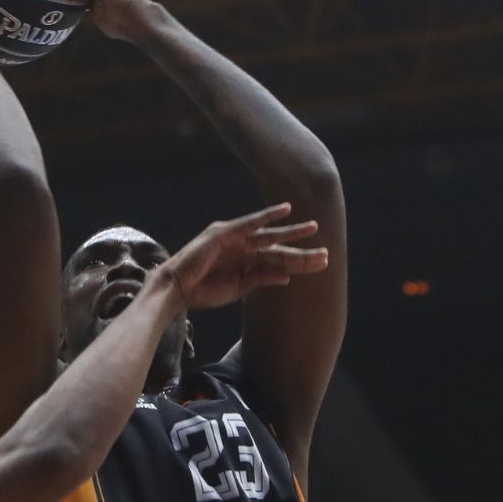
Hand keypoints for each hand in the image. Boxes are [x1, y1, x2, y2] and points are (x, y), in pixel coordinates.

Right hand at [157, 203, 327, 311]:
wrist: (176, 289)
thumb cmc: (203, 291)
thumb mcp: (238, 288)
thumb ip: (261, 278)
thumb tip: (287, 276)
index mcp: (247, 263)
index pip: (279, 261)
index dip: (301, 262)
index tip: (323, 264)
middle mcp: (243, 248)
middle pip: (278, 248)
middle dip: (301, 250)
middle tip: (326, 251)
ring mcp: (235, 239)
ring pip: (269, 237)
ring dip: (291, 232)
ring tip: (313, 228)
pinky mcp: (224, 233)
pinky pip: (250, 223)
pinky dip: (266, 216)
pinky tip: (285, 210)